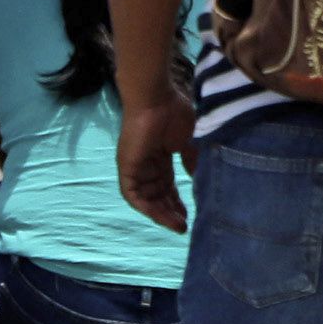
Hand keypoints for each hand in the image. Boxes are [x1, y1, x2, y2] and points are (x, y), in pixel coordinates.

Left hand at [116, 83, 195, 232]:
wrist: (156, 98)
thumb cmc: (173, 112)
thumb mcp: (186, 140)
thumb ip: (190, 159)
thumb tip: (195, 176)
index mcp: (160, 155)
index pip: (167, 185)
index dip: (177, 200)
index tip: (189, 214)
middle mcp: (146, 163)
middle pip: (157, 194)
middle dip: (170, 211)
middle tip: (184, 225)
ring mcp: (135, 165)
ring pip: (145, 197)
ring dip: (159, 213)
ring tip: (176, 225)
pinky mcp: (127, 166)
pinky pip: (132, 194)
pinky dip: (145, 206)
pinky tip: (159, 216)